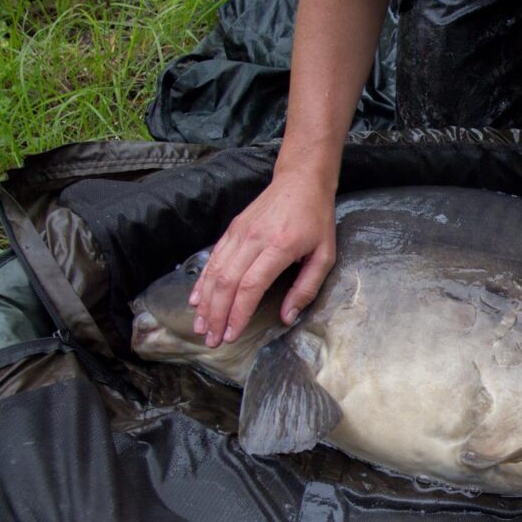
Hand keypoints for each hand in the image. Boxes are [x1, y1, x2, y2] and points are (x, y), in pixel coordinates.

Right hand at [190, 171, 336, 346]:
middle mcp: (253, 239)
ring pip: (215, 271)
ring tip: (200, 326)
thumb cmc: (316, 220)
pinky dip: (202, 281)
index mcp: (279, 247)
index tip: (231, 334)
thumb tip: (287, 317)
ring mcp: (239, 233)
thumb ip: (306, 288)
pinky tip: (197, 299)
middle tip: (211, 340)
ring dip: (205, 302)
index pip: (251, 285)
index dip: (238, 313)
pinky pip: (213, 258)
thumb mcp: (324, 255)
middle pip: (227, 282)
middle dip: (216, 315)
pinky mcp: (232, 229)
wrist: (301, 181)